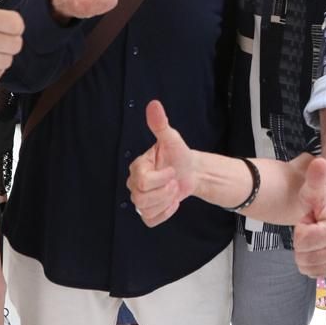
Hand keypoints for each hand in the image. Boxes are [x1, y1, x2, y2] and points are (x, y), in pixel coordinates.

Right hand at [129, 101, 195, 226]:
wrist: (190, 171)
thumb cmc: (179, 155)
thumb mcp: (172, 139)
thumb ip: (160, 124)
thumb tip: (154, 104)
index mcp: (138, 166)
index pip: (143, 181)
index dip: (161, 178)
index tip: (172, 170)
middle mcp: (135, 183)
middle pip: (141, 198)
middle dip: (164, 191)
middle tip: (174, 182)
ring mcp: (140, 198)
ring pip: (145, 209)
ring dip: (166, 202)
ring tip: (173, 191)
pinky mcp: (148, 211)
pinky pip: (150, 220)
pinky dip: (164, 213)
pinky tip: (172, 203)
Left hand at [292, 158, 325, 277]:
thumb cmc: (320, 201)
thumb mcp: (313, 189)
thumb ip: (315, 177)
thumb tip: (320, 162)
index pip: (302, 241)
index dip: (300, 228)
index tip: (310, 219)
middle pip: (304, 257)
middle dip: (302, 242)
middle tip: (312, 228)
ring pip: (307, 267)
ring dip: (305, 252)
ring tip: (314, 237)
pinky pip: (313, 273)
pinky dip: (311, 261)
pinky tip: (317, 247)